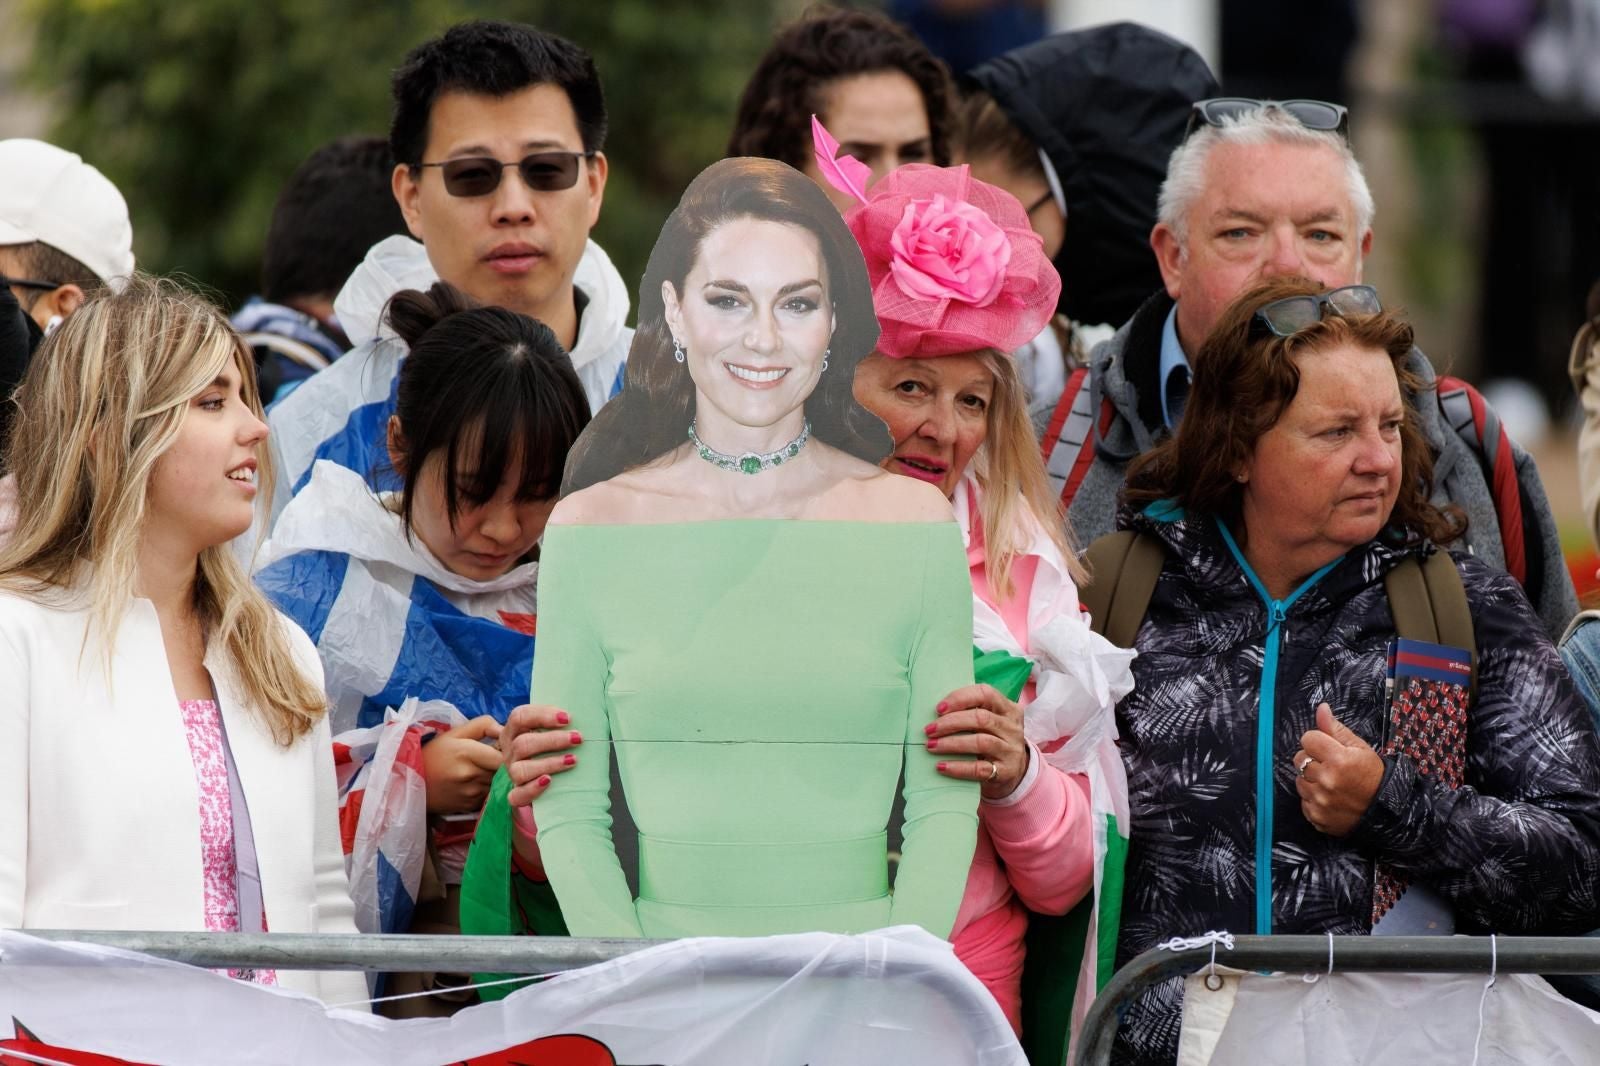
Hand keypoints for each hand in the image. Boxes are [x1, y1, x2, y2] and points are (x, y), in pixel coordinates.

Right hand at [422, 715, 503, 814]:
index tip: (506, 749)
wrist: (411, 783)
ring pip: (498, 783)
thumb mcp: (455, 733)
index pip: (504, 755)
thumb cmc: (434, 754)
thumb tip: (504, 729)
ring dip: (498, 777)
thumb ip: (482, 725)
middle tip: (497, 758)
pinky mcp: (470, 806)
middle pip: (503, 770)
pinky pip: (489, 795)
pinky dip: (488, 789)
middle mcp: (471, 774)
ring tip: (485, 769)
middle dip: (506, 764)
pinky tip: (477, 783)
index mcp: (467, 752)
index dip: (510, 752)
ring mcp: (471, 793)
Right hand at [501, 703, 582, 807]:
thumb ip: (556, 724)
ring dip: (549, 763)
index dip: (542, 715)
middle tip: (578, 738)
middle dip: (552, 740)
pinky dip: (533, 788)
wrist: (540, 785)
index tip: (567, 718)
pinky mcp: (517, 795)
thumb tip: (584, 715)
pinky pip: (517, 795)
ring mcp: (511, 774)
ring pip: (521, 769)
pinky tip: (549, 781)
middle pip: (522, 743)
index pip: (519, 717)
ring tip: (573, 760)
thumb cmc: (547, 750)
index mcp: (513, 731)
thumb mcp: (546, 732)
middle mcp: (510, 752)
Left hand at [925, 684, 1029, 800]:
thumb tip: (934, 712)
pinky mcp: (1006, 771)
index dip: (960, 698)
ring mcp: (1011, 750)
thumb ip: (969, 712)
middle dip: (951, 722)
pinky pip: (979, 768)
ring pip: (980, 742)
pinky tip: (942, 766)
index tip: (938, 708)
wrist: (1013, 771)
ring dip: (951, 743)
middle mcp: (1012, 727)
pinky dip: (958, 767)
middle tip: (929, 730)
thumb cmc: (991, 739)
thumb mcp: (988, 722)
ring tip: (931, 746)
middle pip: (980, 718)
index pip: (985, 694)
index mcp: (1008, 708)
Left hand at [1294, 703, 1384, 836]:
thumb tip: (1321, 708)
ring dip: (1310, 779)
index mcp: (1338, 760)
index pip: (1308, 738)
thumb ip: (1335, 729)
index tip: (1328, 749)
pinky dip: (1312, 799)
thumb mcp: (1360, 748)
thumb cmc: (1372, 775)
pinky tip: (1329, 798)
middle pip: (1299, 758)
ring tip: (1330, 782)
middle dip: (1312, 759)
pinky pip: (1303, 801)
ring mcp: (1320, 801)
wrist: (1384, 812)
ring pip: (1298, 780)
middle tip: (1330, 766)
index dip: (1318, 741)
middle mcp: (1326, 780)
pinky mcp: (1316, 817)